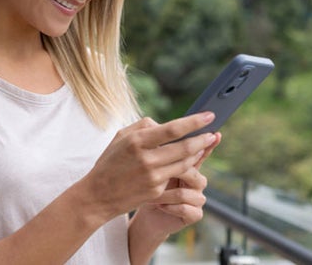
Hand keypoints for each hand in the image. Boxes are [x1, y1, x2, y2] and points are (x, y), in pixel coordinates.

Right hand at [76, 113, 217, 222]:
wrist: (97, 196)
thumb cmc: (110, 162)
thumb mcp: (121, 137)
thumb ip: (144, 126)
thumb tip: (165, 124)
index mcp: (137, 141)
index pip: (173, 129)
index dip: (194, 122)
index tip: (209, 115)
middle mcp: (146, 159)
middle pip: (184, 148)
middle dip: (203, 139)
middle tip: (213, 133)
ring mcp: (152, 177)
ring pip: (185, 163)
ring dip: (198, 153)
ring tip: (204, 144)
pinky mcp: (156, 191)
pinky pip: (176, 176)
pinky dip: (184, 167)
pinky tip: (189, 160)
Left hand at [131, 132, 220, 236]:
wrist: (140, 210)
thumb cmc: (144, 184)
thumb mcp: (149, 164)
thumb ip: (158, 149)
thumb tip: (159, 127)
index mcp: (189, 165)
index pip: (200, 152)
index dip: (208, 144)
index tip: (215, 134)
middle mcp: (197, 180)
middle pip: (193, 171)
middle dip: (175, 173)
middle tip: (157, 173)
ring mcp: (197, 198)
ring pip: (188, 191)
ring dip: (168, 194)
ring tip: (152, 195)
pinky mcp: (194, 214)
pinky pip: (187, 208)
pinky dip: (170, 207)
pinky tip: (158, 206)